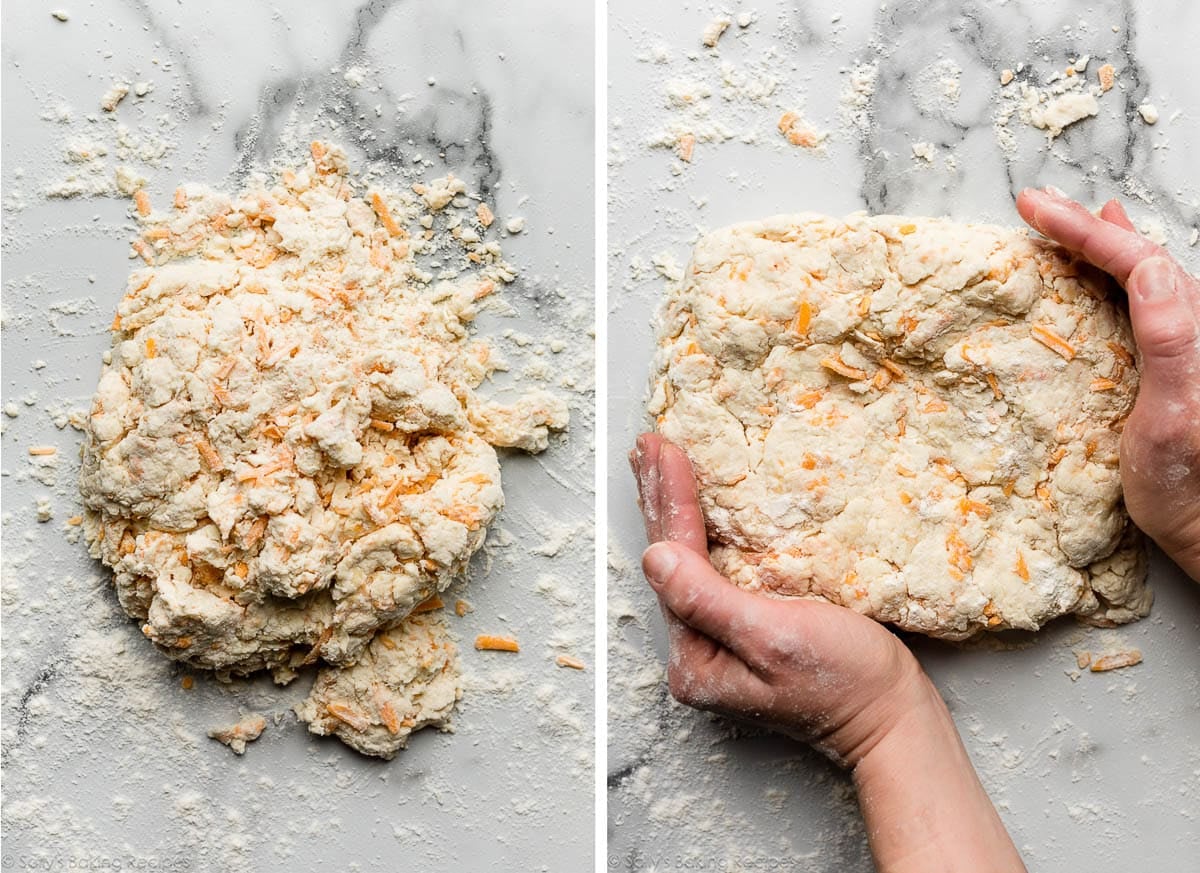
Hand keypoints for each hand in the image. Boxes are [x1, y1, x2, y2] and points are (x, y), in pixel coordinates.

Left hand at [629, 432, 921, 762]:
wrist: (892, 719)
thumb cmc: (846, 682)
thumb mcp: (774, 638)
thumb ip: (708, 601)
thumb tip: (653, 558)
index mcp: (695, 659)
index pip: (675, 564)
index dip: (670, 502)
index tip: (662, 450)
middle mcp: (696, 653)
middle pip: (670, 562)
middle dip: (659, 499)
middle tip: (645, 444)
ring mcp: (717, 643)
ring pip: (686, 562)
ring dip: (673, 510)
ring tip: (657, 464)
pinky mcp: (742, 631)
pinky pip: (711, 570)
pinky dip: (701, 530)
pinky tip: (697, 505)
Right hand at [1017, 188, 1199, 580]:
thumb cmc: (1189, 487)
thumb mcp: (1173, 416)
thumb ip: (1170, 340)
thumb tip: (1147, 269)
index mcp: (1191, 333)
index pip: (1136, 261)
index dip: (1084, 230)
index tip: (1034, 208)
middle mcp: (1192, 329)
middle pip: (1138, 257)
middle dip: (1086, 226)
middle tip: (1037, 203)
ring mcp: (1181, 347)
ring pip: (1140, 275)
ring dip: (1101, 245)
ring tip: (1073, 220)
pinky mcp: (1167, 368)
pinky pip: (1138, 303)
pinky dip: (1115, 277)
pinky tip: (1112, 270)